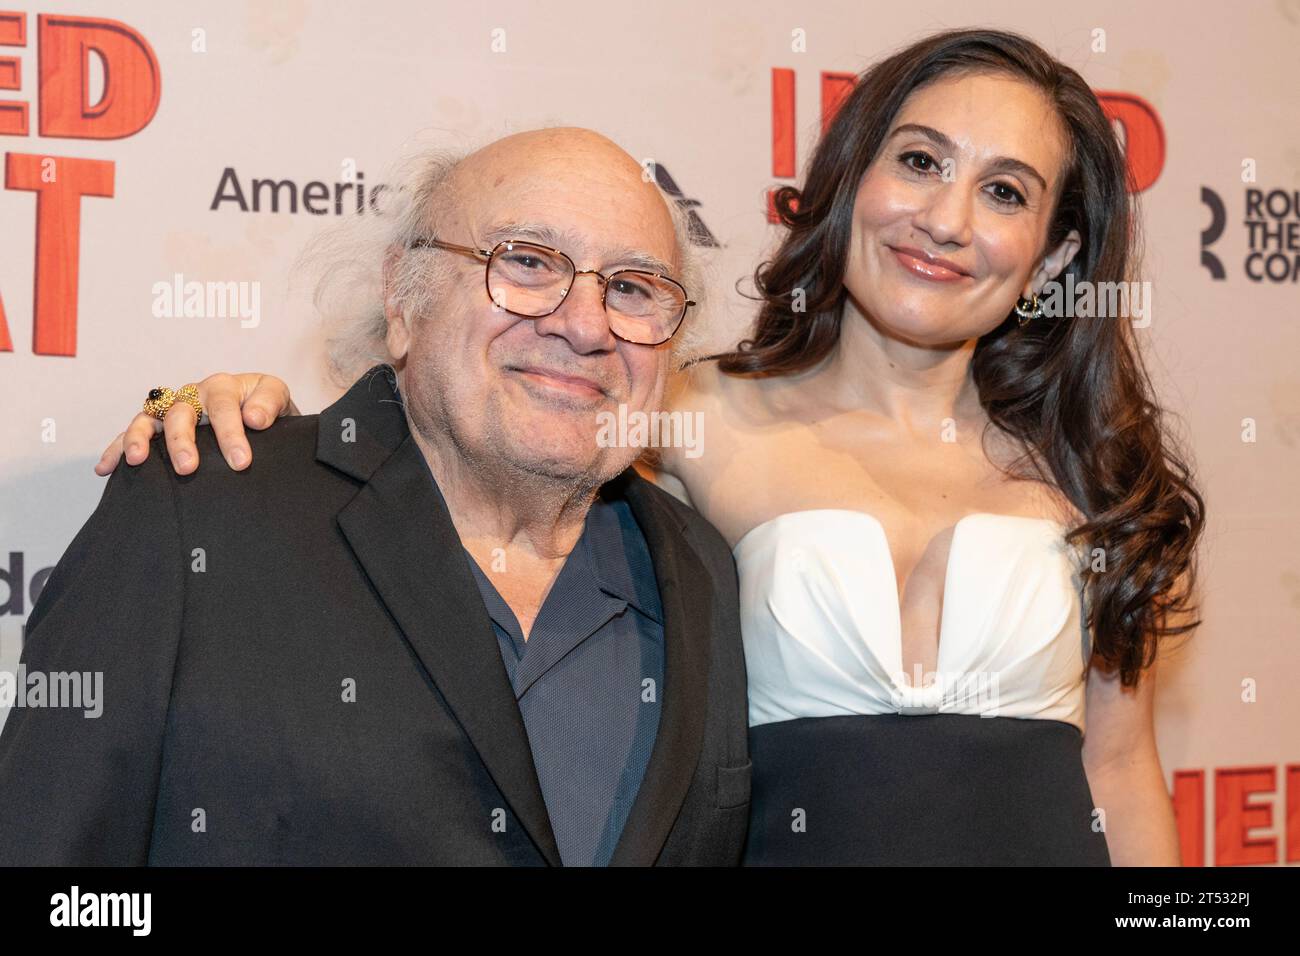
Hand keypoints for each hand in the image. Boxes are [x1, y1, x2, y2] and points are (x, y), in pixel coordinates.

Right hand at [94, 373, 297, 476]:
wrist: (260, 414)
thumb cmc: (266, 408)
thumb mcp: (277, 398)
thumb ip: (269, 403)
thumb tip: (255, 419)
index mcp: (224, 386)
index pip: (223, 406)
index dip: (230, 433)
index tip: (241, 461)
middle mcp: (193, 394)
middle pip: (181, 412)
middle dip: (182, 440)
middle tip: (189, 468)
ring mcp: (172, 409)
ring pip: (149, 418)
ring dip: (140, 439)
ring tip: (137, 460)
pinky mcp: (158, 425)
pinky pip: (132, 434)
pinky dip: (117, 448)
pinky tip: (105, 468)